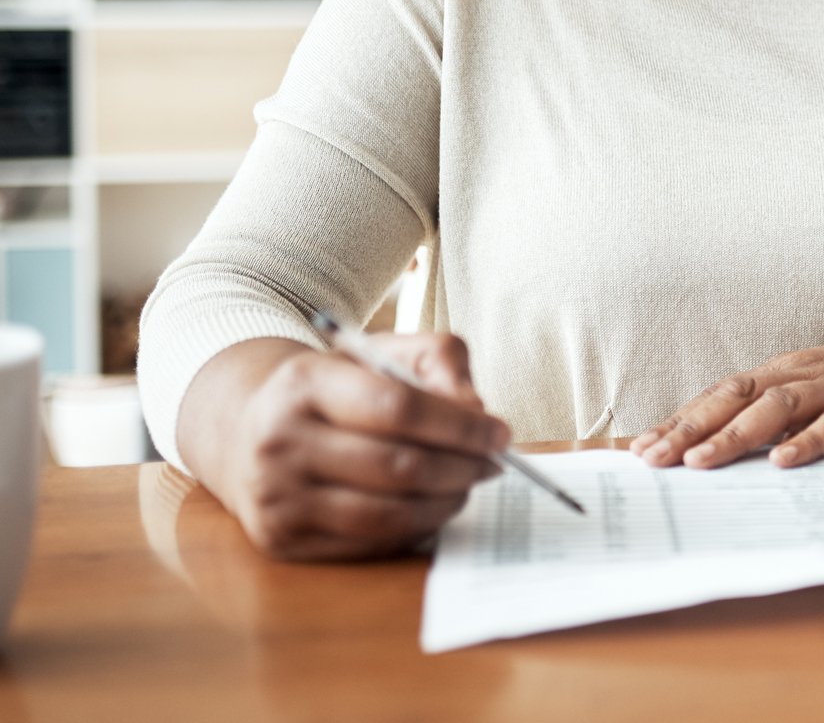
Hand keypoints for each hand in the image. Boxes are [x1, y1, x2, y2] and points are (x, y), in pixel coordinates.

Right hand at [180, 335, 509, 560]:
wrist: (249, 430)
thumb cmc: (336, 388)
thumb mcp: (382, 352)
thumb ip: (440, 362)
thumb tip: (476, 410)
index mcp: (304, 382)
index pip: (398, 408)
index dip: (460, 426)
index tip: (500, 434)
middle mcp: (279, 441)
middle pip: (397, 466)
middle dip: (461, 468)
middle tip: (492, 464)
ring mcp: (276, 497)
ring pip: (386, 514)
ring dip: (444, 502)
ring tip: (466, 484)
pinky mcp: (281, 540)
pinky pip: (367, 544)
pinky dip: (414, 528)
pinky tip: (430, 506)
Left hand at [632, 332, 823, 469]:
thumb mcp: (815, 389)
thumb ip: (774, 411)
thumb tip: (716, 446)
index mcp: (785, 369)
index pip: (721, 392)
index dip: (681, 419)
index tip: (641, 448)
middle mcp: (804, 373)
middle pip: (738, 396)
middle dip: (691, 428)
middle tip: (653, 458)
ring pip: (778, 407)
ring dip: (736, 434)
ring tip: (701, 461)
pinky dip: (809, 441)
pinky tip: (783, 460)